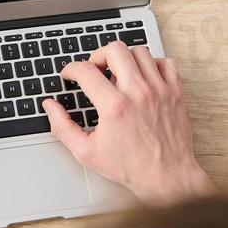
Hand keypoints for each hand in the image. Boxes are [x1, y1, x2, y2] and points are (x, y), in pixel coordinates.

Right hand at [44, 41, 212, 204]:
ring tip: (119, 74)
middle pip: (114, 49)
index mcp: (114, 106)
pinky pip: (165, 62)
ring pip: (140, 51)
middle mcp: (138, 93)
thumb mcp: (86, 152)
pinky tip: (144, 78)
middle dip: (98, 55)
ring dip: (125, 59)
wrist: (167, 177)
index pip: (85, 70)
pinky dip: (152, 65)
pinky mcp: (176, 92)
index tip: (70, 75)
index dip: (71, 69)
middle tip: (95, 69)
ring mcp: (160, 90)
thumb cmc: (130, 167)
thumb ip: (62, 127)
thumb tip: (50, 107)